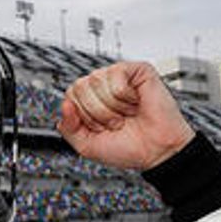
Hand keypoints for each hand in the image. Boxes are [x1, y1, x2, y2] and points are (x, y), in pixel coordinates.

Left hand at [56, 61, 194, 171]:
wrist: (156, 151)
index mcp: (89, 100)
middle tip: (116, 122)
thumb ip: (68, 128)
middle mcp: (102, 86)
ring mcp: (119, 76)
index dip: (83, 116)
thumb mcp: (87, 146)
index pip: (69, 96)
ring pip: (96, 81)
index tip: (100, 128)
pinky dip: (125, 96)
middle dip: (97, 113)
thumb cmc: (128, 147)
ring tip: (126, 114)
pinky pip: (116, 76)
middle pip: (80, 86)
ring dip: (112, 107)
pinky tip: (135, 102)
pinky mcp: (137, 70)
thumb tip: (64, 105)